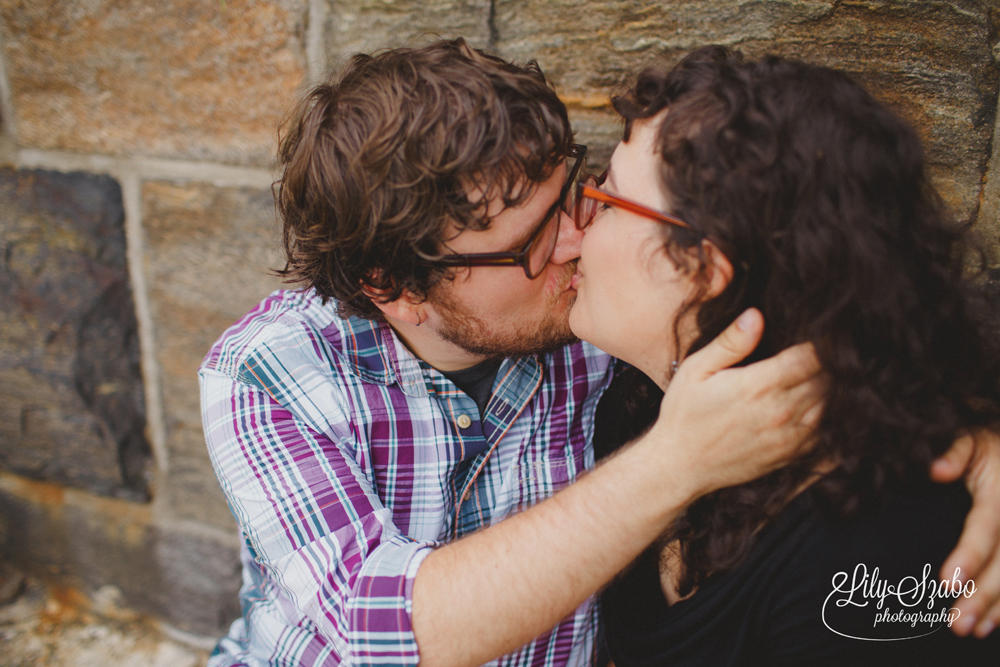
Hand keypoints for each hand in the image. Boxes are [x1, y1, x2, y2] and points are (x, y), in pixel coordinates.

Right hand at [651, 308, 824, 497]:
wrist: (680, 466)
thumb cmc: (684, 415)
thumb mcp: (696, 370)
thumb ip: (730, 343)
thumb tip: (755, 315)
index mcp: (759, 385)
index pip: (811, 356)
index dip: (820, 341)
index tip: (817, 332)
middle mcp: (780, 411)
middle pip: (827, 379)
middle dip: (828, 363)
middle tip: (823, 351)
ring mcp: (789, 437)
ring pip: (833, 405)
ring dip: (831, 389)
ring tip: (819, 375)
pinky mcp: (791, 456)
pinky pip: (827, 433)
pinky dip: (831, 418)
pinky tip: (818, 406)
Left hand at [931, 430, 999, 636]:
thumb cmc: (985, 444)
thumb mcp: (970, 437)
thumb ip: (954, 450)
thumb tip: (935, 470)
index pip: (987, 527)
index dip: (969, 555)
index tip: (946, 582)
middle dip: (983, 595)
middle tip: (956, 624)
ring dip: (998, 606)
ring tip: (971, 629)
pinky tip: (992, 623)